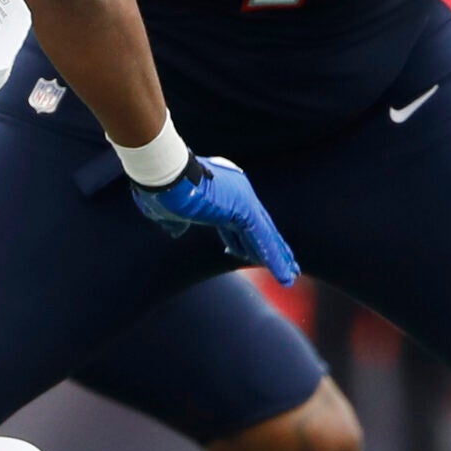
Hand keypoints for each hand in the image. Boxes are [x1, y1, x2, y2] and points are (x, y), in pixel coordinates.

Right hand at [130, 155, 299, 284]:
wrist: (162, 174)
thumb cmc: (159, 189)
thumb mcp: (167, 211)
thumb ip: (175, 222)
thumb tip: (176, 231)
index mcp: (220, 193)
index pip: (235, 222)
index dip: (239, 240)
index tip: (240, 254)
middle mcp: (236, 192)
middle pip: (257, 227)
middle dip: (267, 248)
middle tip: (284, 265)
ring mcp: (243, 198)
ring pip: (265, 234)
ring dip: (278, 256)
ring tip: (290, 276)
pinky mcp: (244, 208)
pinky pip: (264, 238)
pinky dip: (275, 258)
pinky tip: (285, 276)